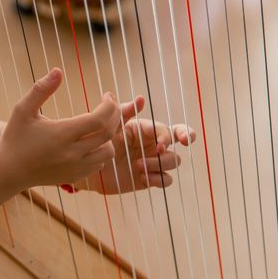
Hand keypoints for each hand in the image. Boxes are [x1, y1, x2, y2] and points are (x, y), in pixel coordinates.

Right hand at [0, 68, 120, 190]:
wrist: (9, 172)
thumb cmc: (16, 138)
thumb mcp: (23, 110)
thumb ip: (41, 89)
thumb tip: (58, 70)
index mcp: (62, 134)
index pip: (99, 119)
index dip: (109, 105)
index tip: (107, 96)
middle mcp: (72, 153)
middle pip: (108, 133)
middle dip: (115, 116)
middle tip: (111, 105)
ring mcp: (75, 167)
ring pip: (108, 152)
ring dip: (109, 136)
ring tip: (101, 124)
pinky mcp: (75, 177)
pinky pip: (99, 164)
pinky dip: (100, 151)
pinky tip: (91, 141)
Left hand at [75, 96, 195, 193]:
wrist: (90, 169)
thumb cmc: (100, 144)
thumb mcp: (110, 127)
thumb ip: (124, 113)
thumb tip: (140, 99)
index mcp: (145, 129)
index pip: (166, 129)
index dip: (168, 135)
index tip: (160, 145)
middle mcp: (153, 144)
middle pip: (181, 138)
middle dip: (187, 135)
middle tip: (185, 141)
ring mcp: (154, 161)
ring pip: (174, 160)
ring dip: (159, 164)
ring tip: (138, 166)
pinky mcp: (151, 178)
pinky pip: (166, 179)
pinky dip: (158, 179)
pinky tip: (142, 177)